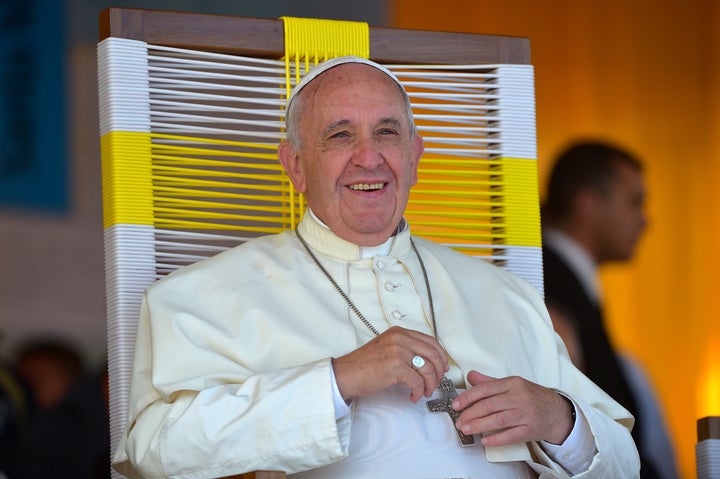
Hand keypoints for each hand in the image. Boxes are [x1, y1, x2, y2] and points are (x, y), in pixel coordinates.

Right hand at [332, 326, 448, 402]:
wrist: (345, 374)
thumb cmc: (363, 365)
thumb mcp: (387, 348)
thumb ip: (406, 349)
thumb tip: (427, 361)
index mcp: (399, 333)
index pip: (430, 341)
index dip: (441, 356)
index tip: (443, 366)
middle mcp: (400, 339)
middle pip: (433, 354)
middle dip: (439, 372)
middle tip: (436, 383)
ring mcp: (398, 352)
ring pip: (428, 368)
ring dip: (430, 384)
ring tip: (424, 392)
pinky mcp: (395, 367)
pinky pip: (417, 381)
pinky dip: (419, 392)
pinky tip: (413, 396)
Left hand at [452, 370, 573, 445]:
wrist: (556, 411)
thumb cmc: (532, 397)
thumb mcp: (512, 385)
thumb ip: (490, 382)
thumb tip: (471, 376)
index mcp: (513, 383)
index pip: (485, 389)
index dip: (468, 397)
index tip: (456, 404)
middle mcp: (519, 397)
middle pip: (490, 405)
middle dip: (470, 414)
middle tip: (459, 420)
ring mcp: (526, 414)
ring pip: (498, 420)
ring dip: (479, 425)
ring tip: (466, 429)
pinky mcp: (530, 429)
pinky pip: (511, 435)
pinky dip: (496, 438)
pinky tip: (485, 439)